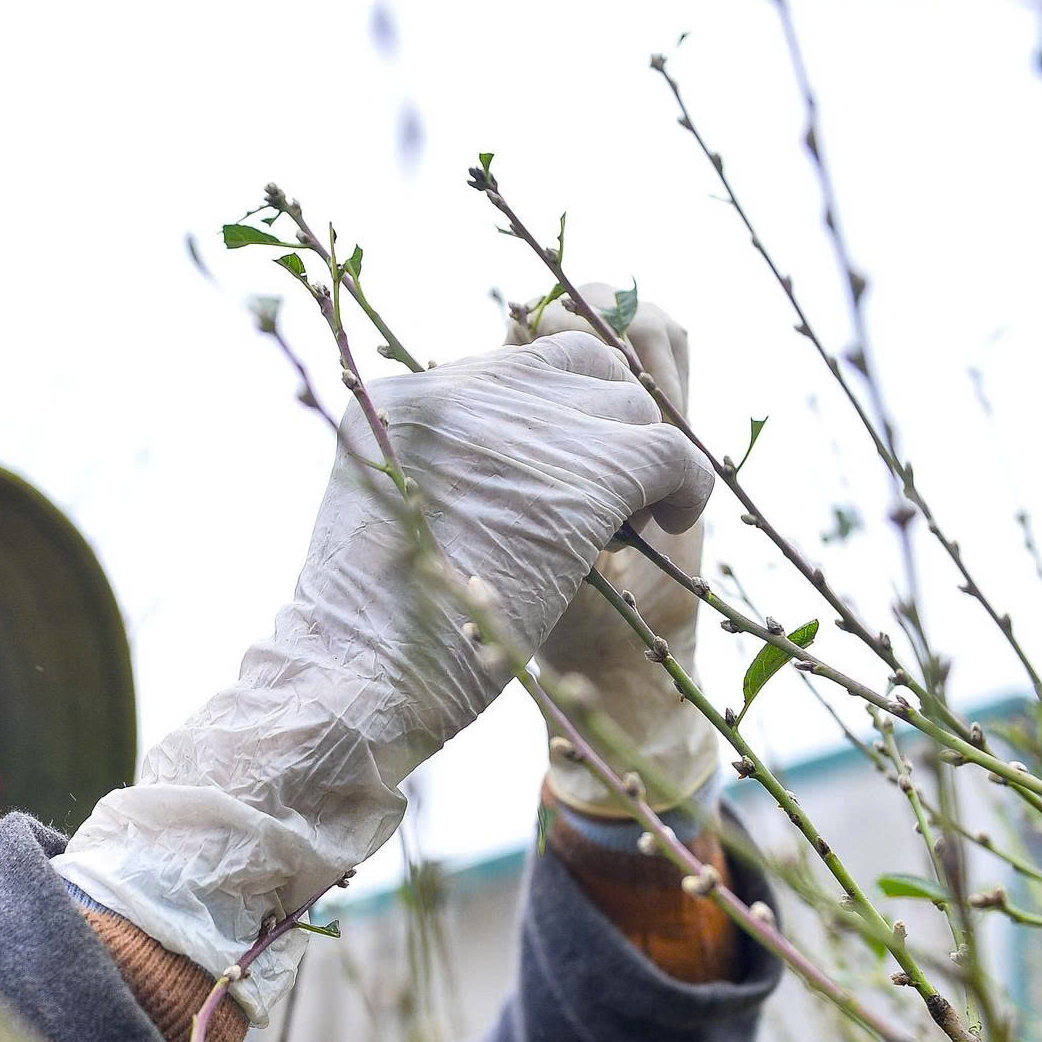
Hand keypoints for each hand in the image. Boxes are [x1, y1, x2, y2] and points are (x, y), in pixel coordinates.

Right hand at [54, 332, 714, 1016]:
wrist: (355, 678)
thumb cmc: (366, 636)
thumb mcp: (386, 517)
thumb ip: (444, 466)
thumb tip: (518, 464)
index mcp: (403, 396)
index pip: (517, 362)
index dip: (554, 416)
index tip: (556, 477)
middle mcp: (458, 389)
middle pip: (582, 365)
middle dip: (601, 428)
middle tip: (600, 501)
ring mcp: (519, 426)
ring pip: (631, 407)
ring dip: (639, 464)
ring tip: (621, 527)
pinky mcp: (579, 475)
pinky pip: (672, 450)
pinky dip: (687, 485)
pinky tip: (672, 523)